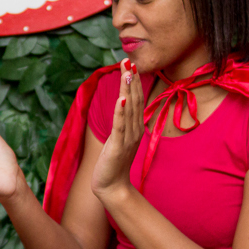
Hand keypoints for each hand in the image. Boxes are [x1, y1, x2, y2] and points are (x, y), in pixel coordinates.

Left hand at [92, 63, 142, 200]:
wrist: (112, 186)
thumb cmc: (114, 163)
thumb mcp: (120, 139)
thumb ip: (123, 123)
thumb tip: (122, 106)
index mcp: (135, 127)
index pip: (135, 100)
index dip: (133, 82)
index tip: (130, 65)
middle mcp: (135, 130)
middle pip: (134, 101)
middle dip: (130, 80)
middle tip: (128, 61)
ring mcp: (128, 138)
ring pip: (128, 110)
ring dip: (127, 90)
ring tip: (126, 73)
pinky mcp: (118, 146)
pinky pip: (120, 126)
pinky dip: (120, 112)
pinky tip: (120, 99)